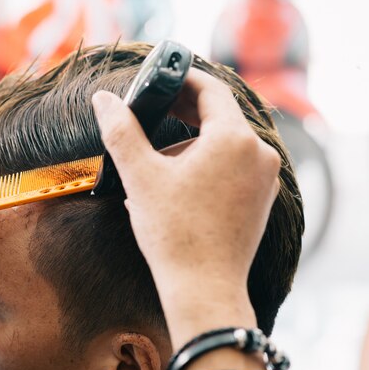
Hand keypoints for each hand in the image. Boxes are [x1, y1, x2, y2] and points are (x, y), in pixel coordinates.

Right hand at [91, 68, 280, 343]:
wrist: (204, 289)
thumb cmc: (174, 234)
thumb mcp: (140, 177)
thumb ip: (121, 131)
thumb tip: (103, 99)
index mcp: (234, 139)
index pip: (211, 90)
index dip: (182, 80)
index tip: (159, 80)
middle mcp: (259, 153)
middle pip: (221, 115)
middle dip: (186, 110)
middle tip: (154, 109)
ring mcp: (265, 179)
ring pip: (226, 143)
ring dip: (194, 141)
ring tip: (158, 159)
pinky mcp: (261, 201)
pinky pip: (234, 167)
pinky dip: (209, 164)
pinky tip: (179, 183)